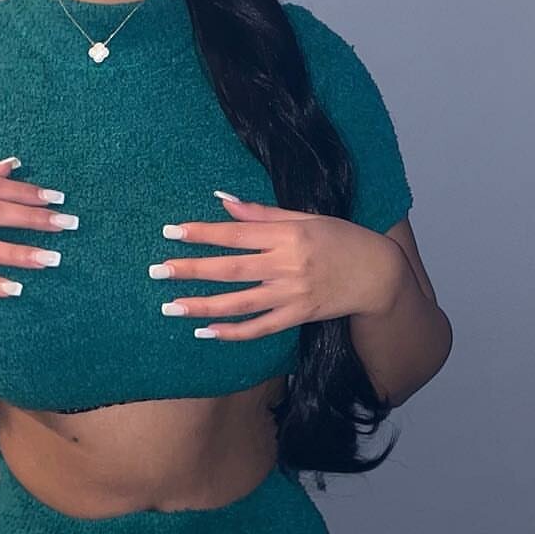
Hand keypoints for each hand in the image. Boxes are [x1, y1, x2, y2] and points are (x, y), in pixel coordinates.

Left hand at [151, 193, 402, 339]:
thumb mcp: (305, 216)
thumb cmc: (341, 238)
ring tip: (170, 308)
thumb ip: (262, 213)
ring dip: (202, 306)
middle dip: (190, 270)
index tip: (170, 232)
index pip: (235, 233)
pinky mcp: (298, 316)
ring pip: (239, 303)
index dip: (201, 233)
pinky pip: (260, 328)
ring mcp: (291, 294)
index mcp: (287, 235)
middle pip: (229, 269)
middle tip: (156, 272)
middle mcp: (287, 265)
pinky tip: (205, 332)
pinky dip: (232, 333)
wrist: (378, 273)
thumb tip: (222, 200)